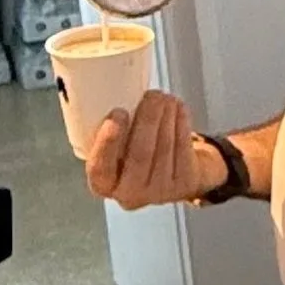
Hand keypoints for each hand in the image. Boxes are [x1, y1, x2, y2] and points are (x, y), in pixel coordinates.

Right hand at [84, 92, 223, 209]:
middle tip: (152, 95)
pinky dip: (181, 123)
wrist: (175, 175)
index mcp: (104, 185)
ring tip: (165, 97)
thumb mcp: (115, 148)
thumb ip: (111, 132)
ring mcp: (159, 192)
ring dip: (166, 117)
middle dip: (147, 120)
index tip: (118, 113)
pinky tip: (178, 108)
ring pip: (164, 148)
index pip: (100, 168)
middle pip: (140, 155)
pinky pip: (183, 148)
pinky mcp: (185, 184)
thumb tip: (113, 90)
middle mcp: (130, 195)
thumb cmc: (136, 154)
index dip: (108, 141)